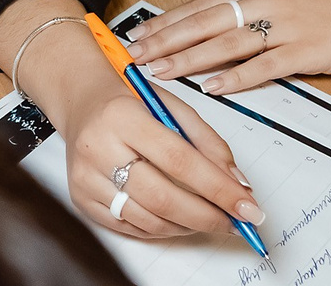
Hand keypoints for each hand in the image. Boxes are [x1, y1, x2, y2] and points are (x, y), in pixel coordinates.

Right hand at [21, 20, 264, 239]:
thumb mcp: (171, 106)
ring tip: (209, 218)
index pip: (179, 160)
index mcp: (121, 116)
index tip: (249, 208)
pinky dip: (162, 228)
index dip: (218, 189)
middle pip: (162, 198)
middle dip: (208, 217)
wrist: (81, 101)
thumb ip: (208, 143)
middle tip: (236, 223)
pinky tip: (178, 218)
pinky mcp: (81, 198)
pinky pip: (130, 228)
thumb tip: (238, 185)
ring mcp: (85, 176)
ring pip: (148, 220)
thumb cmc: (129, 102)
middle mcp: (97, 147)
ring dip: (188, 226)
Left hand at [124, 0, 330, 94]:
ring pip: (225, 45)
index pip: (198, 7)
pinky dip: (237, 78)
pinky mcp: (305, 52)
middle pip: (203, 24)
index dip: (165, 22)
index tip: (137, 36)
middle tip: (135, 57)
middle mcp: (263, 5)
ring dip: (189, 60)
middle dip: (165, 42)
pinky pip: (264, 66)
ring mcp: (284, 29)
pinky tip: (214, 87)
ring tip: (161, 72)